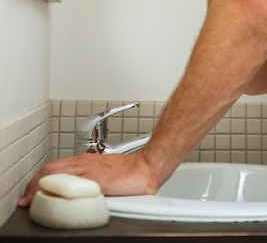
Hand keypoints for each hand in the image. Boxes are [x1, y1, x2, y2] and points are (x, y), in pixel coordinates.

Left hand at [19, 151, 157, 206]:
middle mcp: (84, 163)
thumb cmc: (129, 171)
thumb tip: (80, 188)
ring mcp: (89, 171)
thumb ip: (90, 177)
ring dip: (40, 186)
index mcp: (86, 161)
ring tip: (32, 200)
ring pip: (56, 174)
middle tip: (26, 197)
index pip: (56, 166)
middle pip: (51, 169)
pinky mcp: (96, 180)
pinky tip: (52, 199)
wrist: (145, 167)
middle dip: (34, 183)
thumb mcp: (104, 171)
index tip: (32, 191)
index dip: (40, 178)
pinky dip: (56, 190)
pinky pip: (70, 184)